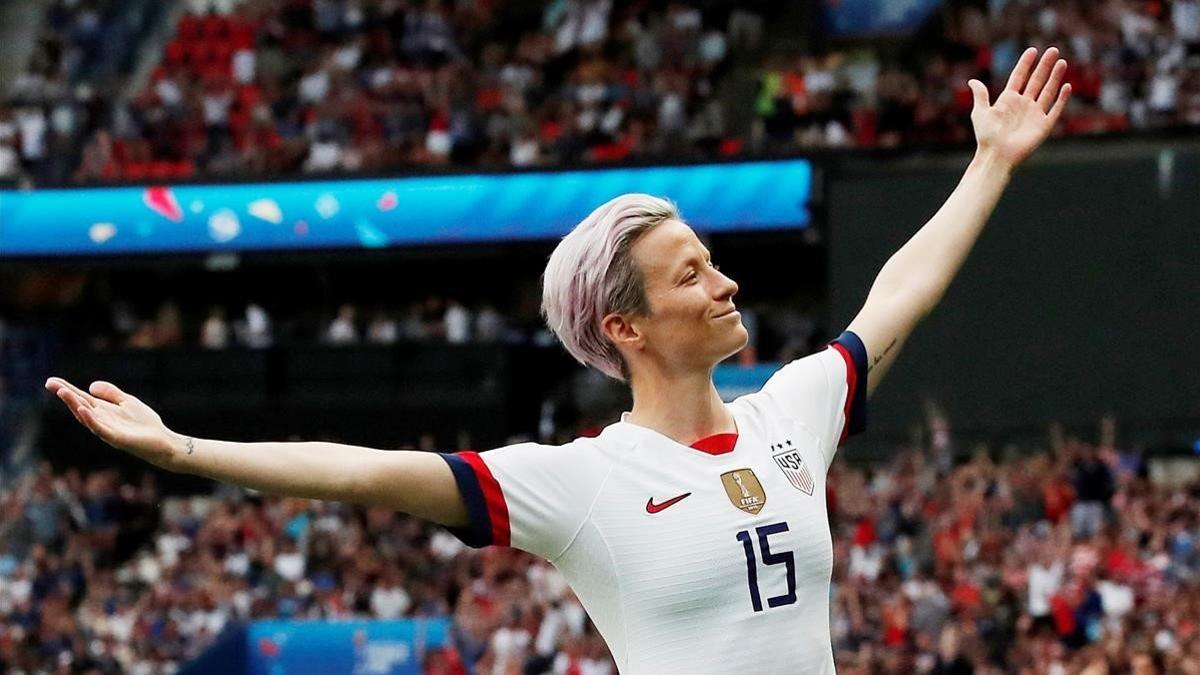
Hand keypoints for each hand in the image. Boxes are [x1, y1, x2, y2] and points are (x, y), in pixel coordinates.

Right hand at [44, 377, 182, 469]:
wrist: (163, 442)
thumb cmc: (144, 424)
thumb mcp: (127, 402)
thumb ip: (111, 393)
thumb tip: (90, 385)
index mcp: (103, 411)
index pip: (82, 399)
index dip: (67, 390)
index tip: (51, 381)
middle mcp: (101, 421)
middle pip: (80, 407)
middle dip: (66, 396)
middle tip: (51, 384)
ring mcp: (107, 430)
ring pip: (87, 417)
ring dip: (75, 405)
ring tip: (64, 392)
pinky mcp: (117, 439)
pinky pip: (100, 429)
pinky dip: (91, 420)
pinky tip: (84, 410)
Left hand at [968, 47, 1070, 167]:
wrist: (996, 155)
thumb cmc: (986, 136)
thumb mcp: (980, 112)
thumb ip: (980, 96)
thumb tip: (972, 81)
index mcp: (1008, 100)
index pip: (1019, 77)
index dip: (1026, 64)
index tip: (1033, 50)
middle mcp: (1023, 105)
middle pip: (1036, 81)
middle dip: (1045, 66)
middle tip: (1053, 50)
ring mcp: (1034, 114)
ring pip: (1048, 91)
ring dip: (1055, 77)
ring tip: (1062, 62)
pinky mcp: (1043, 125)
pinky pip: (1055, 109)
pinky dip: (1061, 98)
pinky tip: (1066, 86)